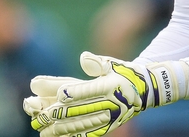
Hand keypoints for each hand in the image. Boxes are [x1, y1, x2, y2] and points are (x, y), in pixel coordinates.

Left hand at [23, 52, 179, 136]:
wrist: (146, 91)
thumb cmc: (123, 72)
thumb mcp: (113, 63)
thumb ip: (97, 63)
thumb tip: (83, 58)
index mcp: (111, 85)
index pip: (90, 90)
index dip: (74, 93)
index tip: (59, 96)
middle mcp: (112, 103)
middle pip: (82, 110)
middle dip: (61, 114)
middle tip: (42, 116)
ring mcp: (111, 117)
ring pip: (84, 124)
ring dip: (63, 129)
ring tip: (44, 132)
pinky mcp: (110, 127)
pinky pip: (90, 134)